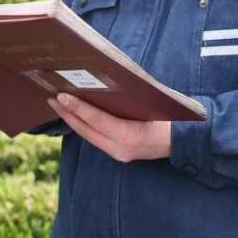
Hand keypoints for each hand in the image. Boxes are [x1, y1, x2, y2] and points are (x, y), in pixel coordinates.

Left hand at [48, 93, 171, 161]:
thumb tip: (104, 83)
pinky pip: (97, 139)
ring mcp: (120, 154)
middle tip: (51, 97)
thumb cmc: (172, 116)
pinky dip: (85, 126)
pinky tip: (77, 115)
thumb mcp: (152, 103)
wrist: (186, 140)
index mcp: (131, 136)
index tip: (61, 96)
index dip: (78, 108)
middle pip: (88, 131)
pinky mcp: (120, 153)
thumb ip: (129, 97)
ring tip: (59, 105)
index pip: (97, 120)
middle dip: (68, 114)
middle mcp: (122, 149)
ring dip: (73, 120)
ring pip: (89, 136)